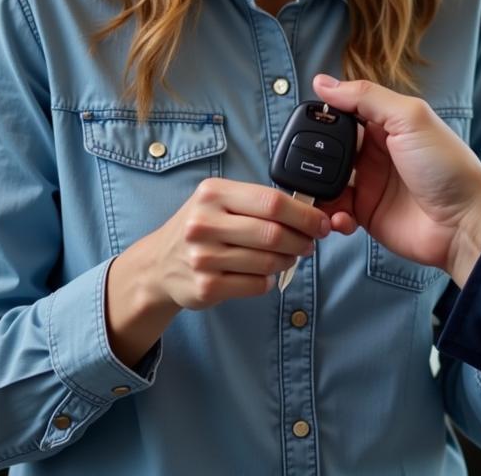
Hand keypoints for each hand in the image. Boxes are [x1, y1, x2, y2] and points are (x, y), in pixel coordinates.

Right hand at [106, 178, 328, 364]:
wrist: (158, 264)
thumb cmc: (201, 226)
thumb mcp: (220, 201)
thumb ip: (257, 202)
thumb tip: (309, 214)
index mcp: (213, 193)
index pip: (271, 202)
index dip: (304, 215)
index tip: (322, 223)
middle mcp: (204, 223)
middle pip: (273, 234)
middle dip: (301, 241)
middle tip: (309, 244)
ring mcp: (203, 257)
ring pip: (267, 262)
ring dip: (287, 261)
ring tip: (287, 257)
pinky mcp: (205, 287)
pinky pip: (255, 285)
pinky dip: (268, 280)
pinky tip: (263, 273)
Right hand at [311, 74, 480, 286]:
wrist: (464, 224)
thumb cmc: (447, 166)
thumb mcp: (410, 118)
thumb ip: (366, 98)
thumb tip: (324, 82)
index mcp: (385, 123)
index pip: (344, 110)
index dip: (324, 113)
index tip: (304, 120)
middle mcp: (374, 151)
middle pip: (330, 146)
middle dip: (313, 154)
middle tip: (302, 162)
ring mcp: (369, 183)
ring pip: (327, 179)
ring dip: (317, 186)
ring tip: (315, 193)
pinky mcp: (366, 213)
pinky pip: (336, 210)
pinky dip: (330, 214)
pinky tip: (340, 216)